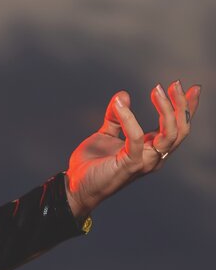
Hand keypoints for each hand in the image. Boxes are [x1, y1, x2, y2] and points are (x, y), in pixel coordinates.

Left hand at [64, 80, 201, 220]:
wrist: (76, 186)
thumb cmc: (92, 164)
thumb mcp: (105, 134)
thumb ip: (116, 117)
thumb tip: (123, 95)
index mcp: (152, 149)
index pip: (177, 128)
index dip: (188, 108)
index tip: (194, 88)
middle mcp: (154, 157)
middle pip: (180, 130)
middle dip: (181, 105)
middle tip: (174, 84)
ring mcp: (144, 162)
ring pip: (170, 134)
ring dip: (166, 109)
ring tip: (157, 89)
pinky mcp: (130, 164)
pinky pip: (137, 138)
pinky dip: (130, 119)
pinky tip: (121, 104)